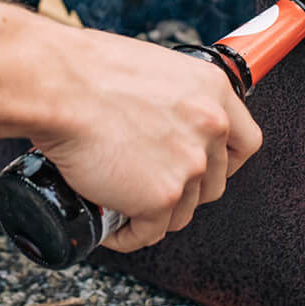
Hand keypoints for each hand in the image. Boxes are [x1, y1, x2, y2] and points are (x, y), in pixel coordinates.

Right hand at [35, 30, 262, 252]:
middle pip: (213, 183)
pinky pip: (149, 233)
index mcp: (213, 91)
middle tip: (149, 184)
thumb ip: (171, 99)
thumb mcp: (151, 70)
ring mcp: (190, 164)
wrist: (58, 85)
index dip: (224, 161)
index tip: (204, 167)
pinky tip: (110, 226)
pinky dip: (128, 235)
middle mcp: (211, 127)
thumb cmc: (87, 70)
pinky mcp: (161, 196)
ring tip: (122, 203)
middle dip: (182, 190)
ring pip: (181, 212)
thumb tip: (161, 125)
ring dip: (153, 213)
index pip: (246, 141)